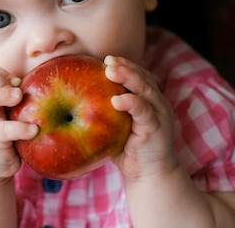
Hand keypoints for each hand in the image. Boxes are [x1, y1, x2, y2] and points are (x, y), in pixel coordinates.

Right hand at [0, 67, 38, 180]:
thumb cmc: (6, 137)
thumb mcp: (10, 116)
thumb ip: (20, 102)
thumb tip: (52, 86)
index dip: (3, 73)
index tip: (19, 81)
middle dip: (0, 79)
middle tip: (18, 90)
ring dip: (0, 94)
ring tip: (19, 96)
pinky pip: (3, 130)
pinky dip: (19, 128)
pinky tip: (33, 130)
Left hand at [104, 56, 177, 180]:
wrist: (149, 176)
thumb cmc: (128, 149)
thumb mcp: (116, 125)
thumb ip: (106, 110)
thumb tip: (74, 98)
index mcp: (149, 99)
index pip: (140, 75)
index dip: (125, 64)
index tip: (107, 58)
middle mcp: (157, 103)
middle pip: (143, 77)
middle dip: (125, 66)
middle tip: (107, 60)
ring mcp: (159, 114)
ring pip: (145, 89)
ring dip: (128, 77)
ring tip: (111, 71)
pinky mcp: (156, 128)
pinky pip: (144, 112)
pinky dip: (131, 103)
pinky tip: (117, 100)